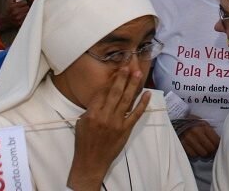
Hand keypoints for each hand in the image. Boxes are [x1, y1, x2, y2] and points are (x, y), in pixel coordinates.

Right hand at [0, 0, 28, 30]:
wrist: (4, 21)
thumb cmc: (7, 11)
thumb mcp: (8, 3)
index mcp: (12, 7)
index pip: (24, 2)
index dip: (23, 2)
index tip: (23, 3)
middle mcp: (15, 12)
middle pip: (27, 7)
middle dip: (25, 7)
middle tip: (23, 8)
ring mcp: (18, 18)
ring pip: (28, 13)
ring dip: (26, 12)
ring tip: (23, 12)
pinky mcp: (20, 23)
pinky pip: (27, 18)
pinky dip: (26, 17)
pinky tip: (22, 16)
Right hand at [67, 68, 149, 190]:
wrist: (91, 162)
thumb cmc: (84, 142)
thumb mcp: (81, 123)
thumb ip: (91, 109)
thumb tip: (103, 94)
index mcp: (92, 114)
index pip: (102, 93)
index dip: (110, 81)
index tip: (116, 71)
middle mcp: (105, 117)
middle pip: (115, 93)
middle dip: (122, 78)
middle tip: (128, 66)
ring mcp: (117, 123)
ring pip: (127, 100)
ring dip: (133, 86)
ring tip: (138, 74)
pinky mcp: (126, 130)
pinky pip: (136, 114)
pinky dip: (142, 104)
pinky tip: (147, 94)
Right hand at [178, 119, 219, 157]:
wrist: (178, 121)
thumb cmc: (193, 122)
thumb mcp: (203, 123)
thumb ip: (211, 132)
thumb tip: (220, 143)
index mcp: (204, 126)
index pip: (216, 141)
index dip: (218, 146)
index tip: (218, 147)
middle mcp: (196, 132)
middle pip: (209, 148)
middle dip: (212, 151)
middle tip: (211, 151)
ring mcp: (188, 139)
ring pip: (202, 153)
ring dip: (204, 153)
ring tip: (204, 150)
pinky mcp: (182, 144)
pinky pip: (193, 155)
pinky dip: (196, 154)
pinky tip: (196, 150)